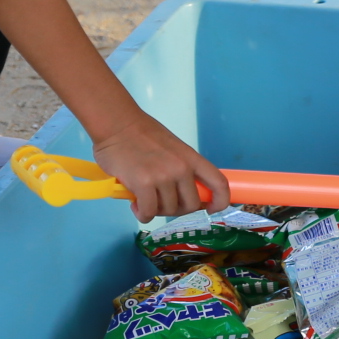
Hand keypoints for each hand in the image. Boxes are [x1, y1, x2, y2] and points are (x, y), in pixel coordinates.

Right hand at [91, 114, 232, 221]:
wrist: (117, 125)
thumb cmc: (142, 134)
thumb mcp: (173, 148)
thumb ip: (182, 167)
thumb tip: (184, 192)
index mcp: (192, 158)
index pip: (219, 183)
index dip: (220, 202)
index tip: (211, 209)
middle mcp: (182, 169)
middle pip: (191, 205)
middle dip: (177, 209)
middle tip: (161, 202)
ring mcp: (163, 177)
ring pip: (168, 210)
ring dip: (156, 210)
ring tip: (144, 199)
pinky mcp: (144, 185)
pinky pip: (149, 212)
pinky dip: (142, 214)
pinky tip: (135, 205)